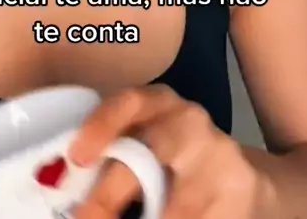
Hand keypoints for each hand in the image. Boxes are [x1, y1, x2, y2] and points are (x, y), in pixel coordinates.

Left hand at [68, 85, 278, 218]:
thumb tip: (61, 184)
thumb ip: (115, 153)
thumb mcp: (149, 143)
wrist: (246, 181)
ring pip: (176, 204)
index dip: (102, 125)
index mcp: (161, 103)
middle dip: (111, 193)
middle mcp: (191, 122)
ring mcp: (220, 157)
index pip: (130, 102)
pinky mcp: (241, 193)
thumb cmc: (176, 161)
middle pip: (150, 150)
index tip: (76, 157)